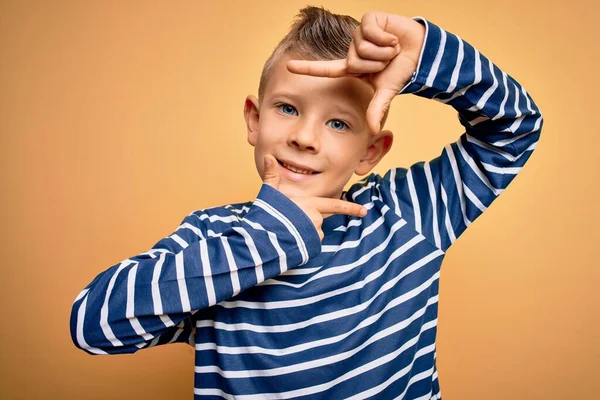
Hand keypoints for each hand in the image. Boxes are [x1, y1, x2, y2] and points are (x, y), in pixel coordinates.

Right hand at [262, 155, 366, 240]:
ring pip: (313, 233)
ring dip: (303, 232)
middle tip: (291, 223)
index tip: (364, 211)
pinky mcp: (311, 248)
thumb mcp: (269, 193)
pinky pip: (309, 244)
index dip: (351, 208)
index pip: (335, 205)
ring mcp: (315, 234)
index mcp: (310, 204)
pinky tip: (289, 241)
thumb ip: (272, 176)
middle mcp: (316, 219)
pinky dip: (302, 243)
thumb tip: (269, 157)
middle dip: (306, 222)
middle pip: (317, 220)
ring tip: (286, 231)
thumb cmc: (267, 214)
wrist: (263, 239)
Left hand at [287, 12, 425, 133]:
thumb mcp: (386, 91)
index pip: (326, 69)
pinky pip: (370, 32)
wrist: (421, 52)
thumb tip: (372, 131)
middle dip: (374, 64)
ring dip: (381, 51)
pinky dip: (385, 38)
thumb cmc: (402, 71)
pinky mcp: (369, 20)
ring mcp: (359, 35)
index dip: (307, 68)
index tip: (288, 66)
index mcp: (353, 67)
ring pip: (361, 47)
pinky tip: (392, 38)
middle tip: (387, 61)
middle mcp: (353, 51)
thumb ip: (376, 108)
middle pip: (353, 61)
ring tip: (391, 49)